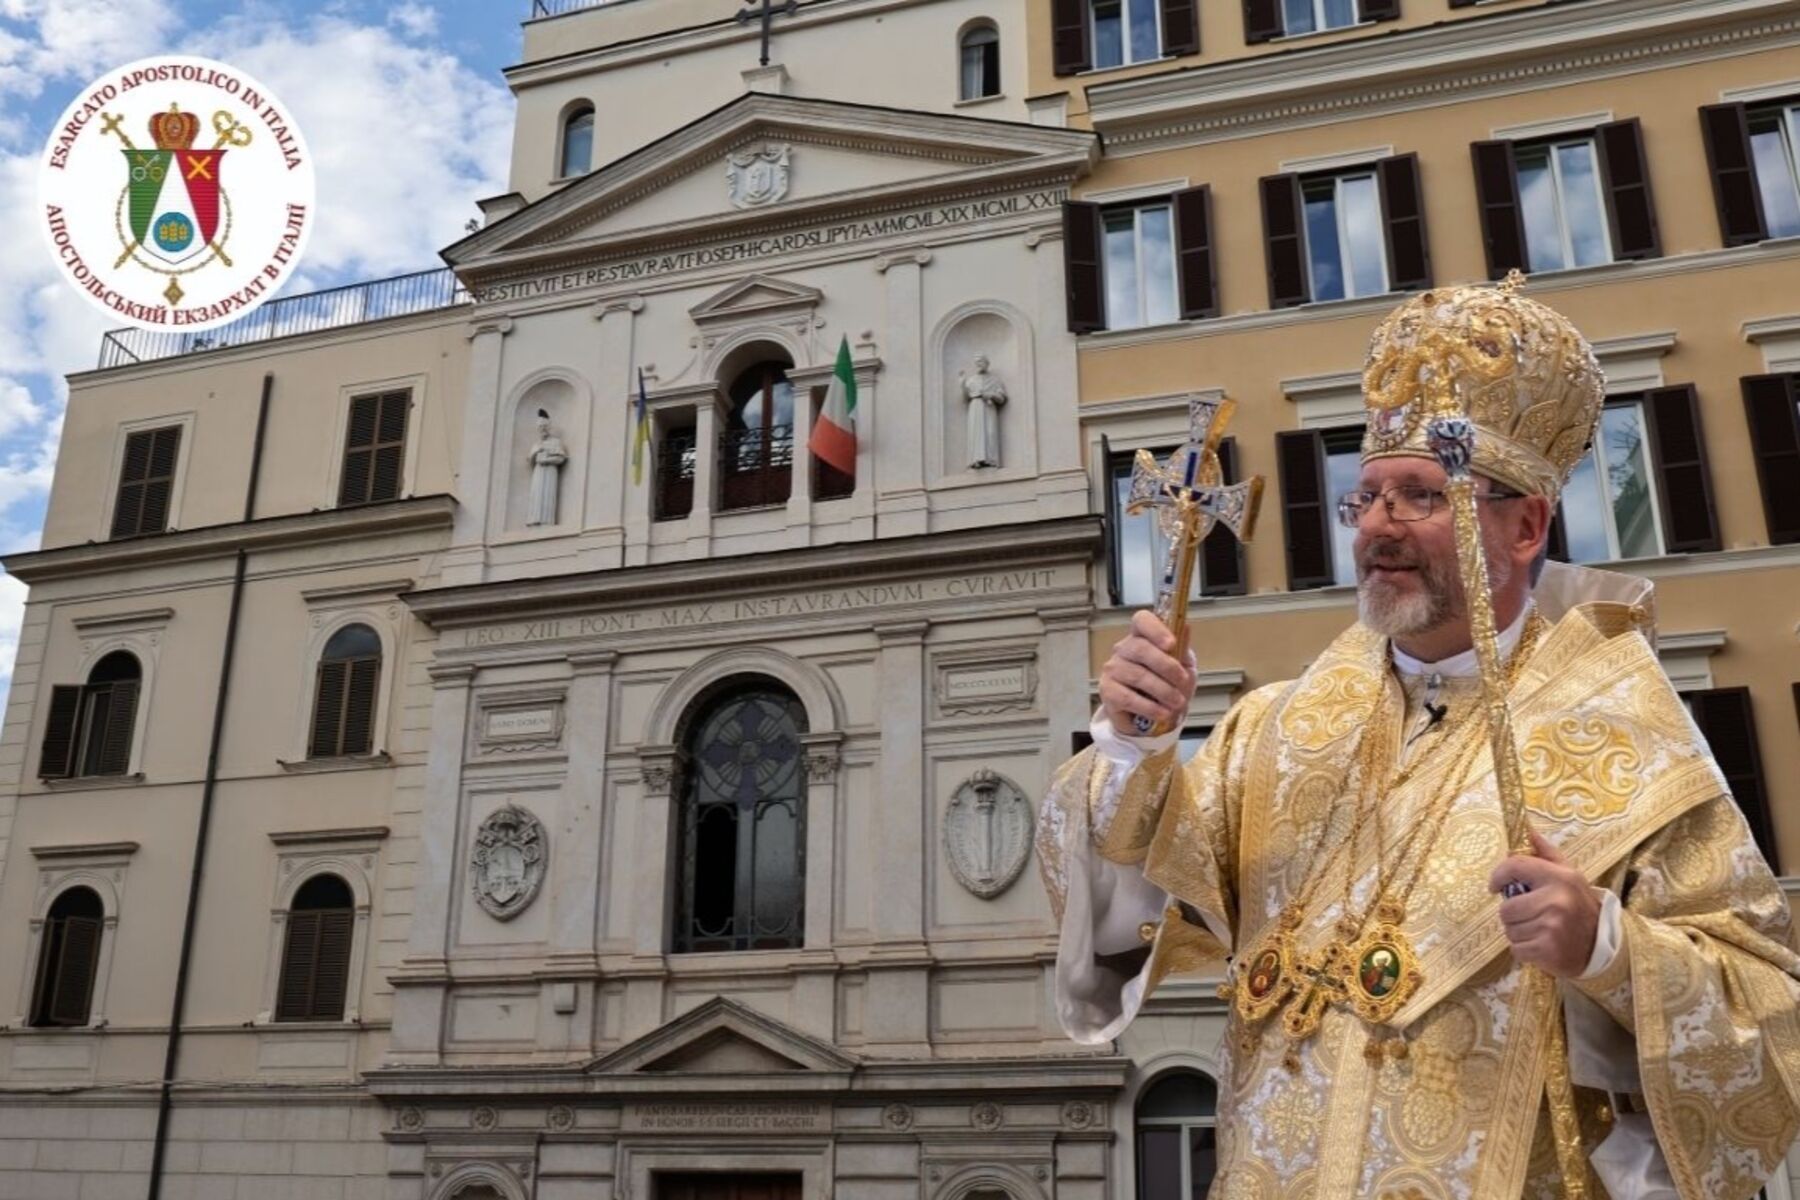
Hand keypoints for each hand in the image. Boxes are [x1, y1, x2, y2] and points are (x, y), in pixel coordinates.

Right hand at [1099, 611, 1197, 736]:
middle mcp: (1124, 649)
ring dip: (1162, 690)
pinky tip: (1162, 713)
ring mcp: (1113, 669)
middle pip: (1141, 649)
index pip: (1142, 620)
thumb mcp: (1182, 667)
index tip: (1171, 644)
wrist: (1149, 717)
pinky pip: (1128, 698)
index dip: (1156, 629)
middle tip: (1182, 681)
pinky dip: (1150, 707)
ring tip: (1177, 702)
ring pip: (1137, 675)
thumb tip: (1185, 627)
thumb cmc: (1165, 685)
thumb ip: (1182, 650)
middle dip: (1166, 666)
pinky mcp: (1107, 691)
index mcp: (1142, 637)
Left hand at [1489, 828, 1600, 978]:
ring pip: (1509, 929)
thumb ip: (1545, 853)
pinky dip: (1524, 949)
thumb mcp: (1568, 875)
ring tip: (1539, 929)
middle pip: (1506, 907)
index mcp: (1559, 877)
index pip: (1515, 866)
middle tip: (1530, 915)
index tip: (1495, 886)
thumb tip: (1527, 830)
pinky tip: (1541, 945)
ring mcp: (1551, 926)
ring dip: (1519, 932)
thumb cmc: (1578, 906)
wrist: (1603, 945)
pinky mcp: (1547, 949)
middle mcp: (1556, 900)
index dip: (1498, 876)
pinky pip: (1516, 948)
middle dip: (1513, 914)